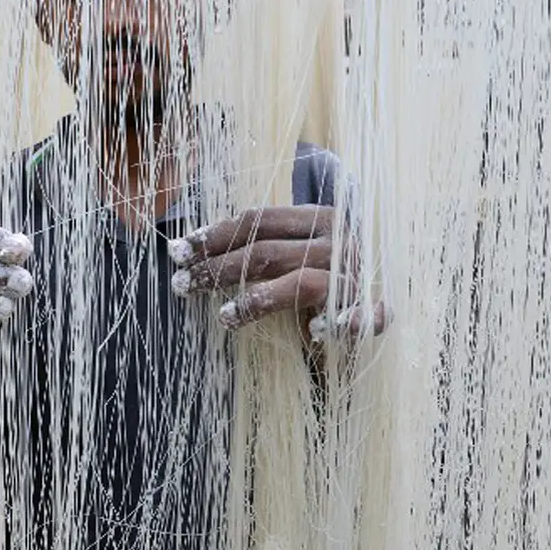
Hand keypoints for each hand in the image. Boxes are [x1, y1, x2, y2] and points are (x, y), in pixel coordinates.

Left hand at [168, 206, 386, 338]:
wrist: (371, 316)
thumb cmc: (322, 285)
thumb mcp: (291, 255)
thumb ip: (259, 245)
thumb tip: (194, 248)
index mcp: (318, 218)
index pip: (258, 220)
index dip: (215, 234)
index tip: (179, 250)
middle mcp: (338, 242)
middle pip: (267, 251)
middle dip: (217, 267)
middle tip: (180, 283)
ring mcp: (355, 277)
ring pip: (300, 282)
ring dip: (257, 300)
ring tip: (225, 316)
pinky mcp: (371, 314)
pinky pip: (353, 317)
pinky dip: (335, 322)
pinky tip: (314, 331)